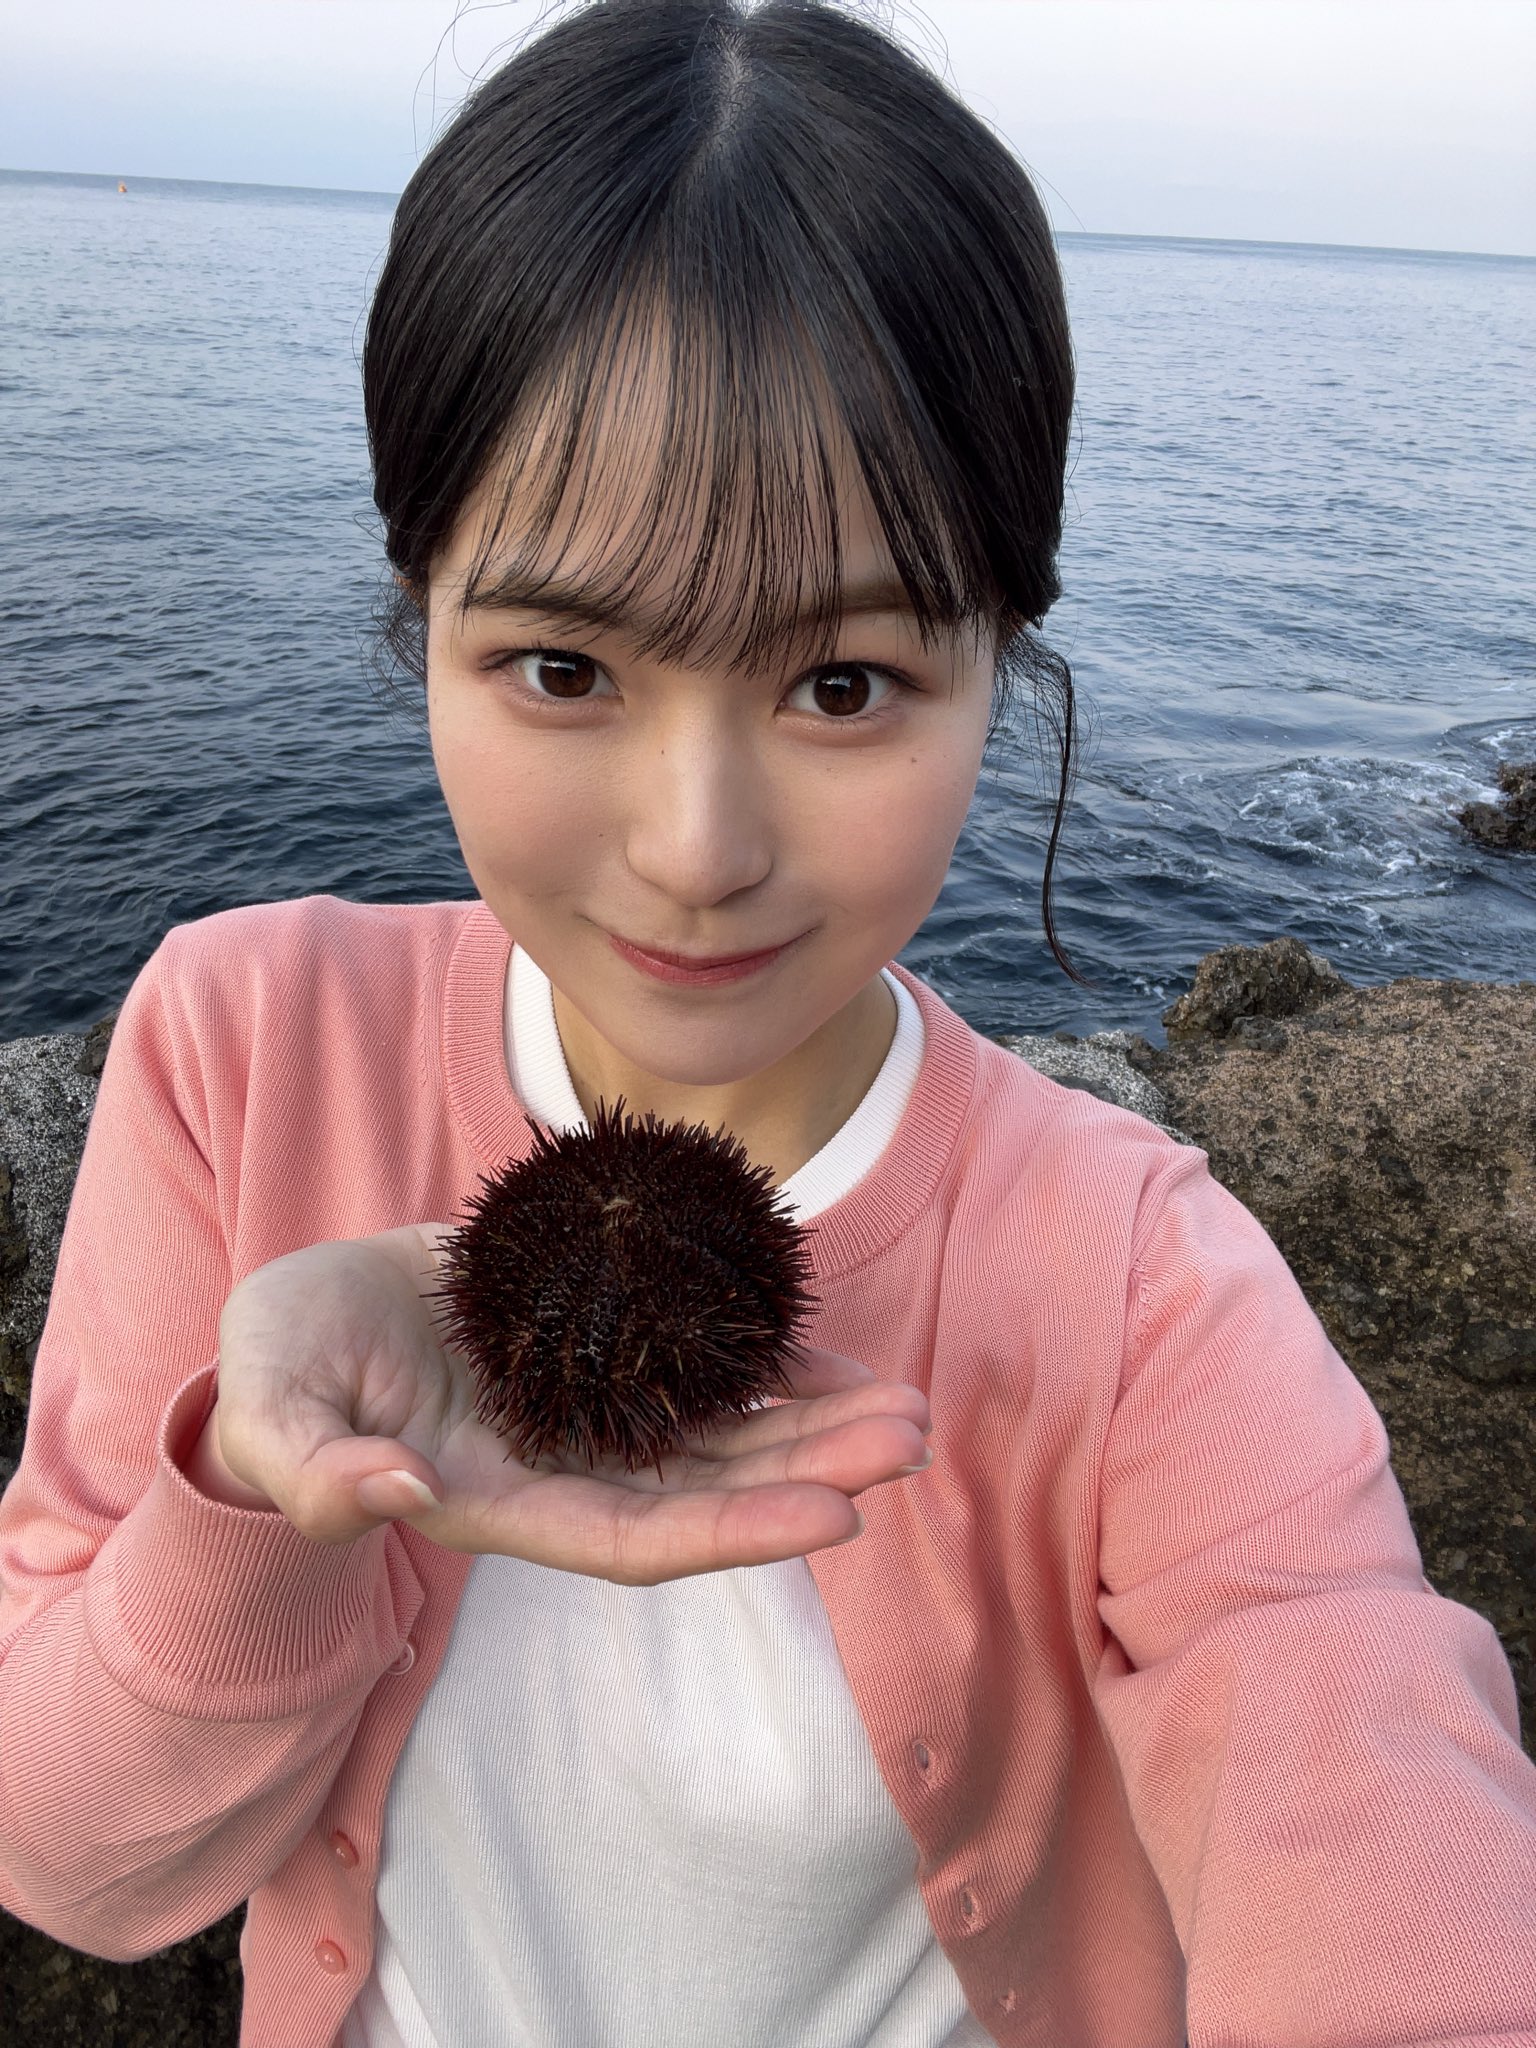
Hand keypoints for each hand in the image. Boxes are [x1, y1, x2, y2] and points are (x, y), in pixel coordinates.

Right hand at [205, 1224, 932, 1582]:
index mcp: (497, 1500)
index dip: (736, 1535)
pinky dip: (765, 1363)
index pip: (634, 1539)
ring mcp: (585, 1411)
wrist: (304, 1316)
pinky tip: (828, 1349)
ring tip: (908, 1403)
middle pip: (709, 1490)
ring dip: (815, 1421)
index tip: (840, 1517)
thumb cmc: (277, 1374)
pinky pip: (697, 1365)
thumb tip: (398, 1493)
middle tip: (915, 1436)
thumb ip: (316, 1469)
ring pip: (721, 1433)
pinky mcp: (594, 1348)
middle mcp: (563, 1469)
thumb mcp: (272, 1416)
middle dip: (814, 1469)